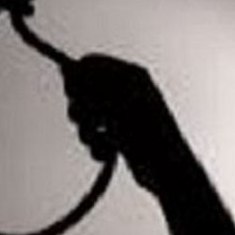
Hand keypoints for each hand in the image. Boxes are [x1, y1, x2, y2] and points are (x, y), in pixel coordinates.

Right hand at [62, 54, 193, 194]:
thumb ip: (89, 83)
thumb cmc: (149, 132)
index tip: (74, 95)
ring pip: (85, 117)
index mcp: (129, 76)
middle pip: (83, 91)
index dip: (78, 78)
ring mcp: (120, 115)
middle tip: (93, 119)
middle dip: (82, 109)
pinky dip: (96, 146)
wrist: (169, 170)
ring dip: (87, 132)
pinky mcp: (117, 137)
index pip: (91, 64)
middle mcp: (124, 92)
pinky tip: (109, 151)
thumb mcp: (116, 100)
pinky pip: (93, 137)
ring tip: (101, 140)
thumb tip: (66, 67)